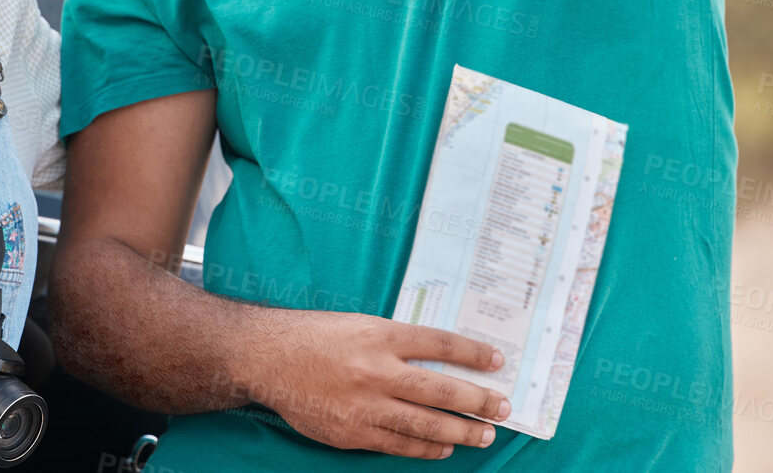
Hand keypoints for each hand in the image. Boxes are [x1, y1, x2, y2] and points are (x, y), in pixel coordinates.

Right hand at [247, 311, 510, 459]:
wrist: (269, 357)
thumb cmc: (318, 336)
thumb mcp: (361, 324)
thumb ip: (398, 341)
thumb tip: (443, 359)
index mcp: (380, 334)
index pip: (439, 344)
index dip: (472, 354)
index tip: (498, 361)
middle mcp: (375, 369)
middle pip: (439, 389)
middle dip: (477, 401)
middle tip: (503, 407)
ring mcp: (363, 404)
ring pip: (423, 424)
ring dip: (459, 431)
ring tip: (484, 434)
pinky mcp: (350, 432)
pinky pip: (397, 444)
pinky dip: (425, 448)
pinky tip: (443, 447)